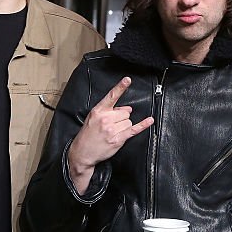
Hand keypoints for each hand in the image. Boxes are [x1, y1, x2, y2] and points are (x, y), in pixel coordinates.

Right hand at [67, 77, 153, 194]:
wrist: (82, 152)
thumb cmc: (87, 135)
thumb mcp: (93, 118)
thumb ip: (109, 111)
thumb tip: (126, 108)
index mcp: (98, 111)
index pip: (111, 96)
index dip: (120, 87)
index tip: (127, 79)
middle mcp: (106, 119)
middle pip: (126, 112)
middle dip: (122, 117)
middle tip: (112, 125)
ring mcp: (112, 129)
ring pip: (129, 121)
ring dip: (125, 126)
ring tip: (114, 132)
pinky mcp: (118, 139)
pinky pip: (134, 130)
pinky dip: (143, 125)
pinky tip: (149, 121)